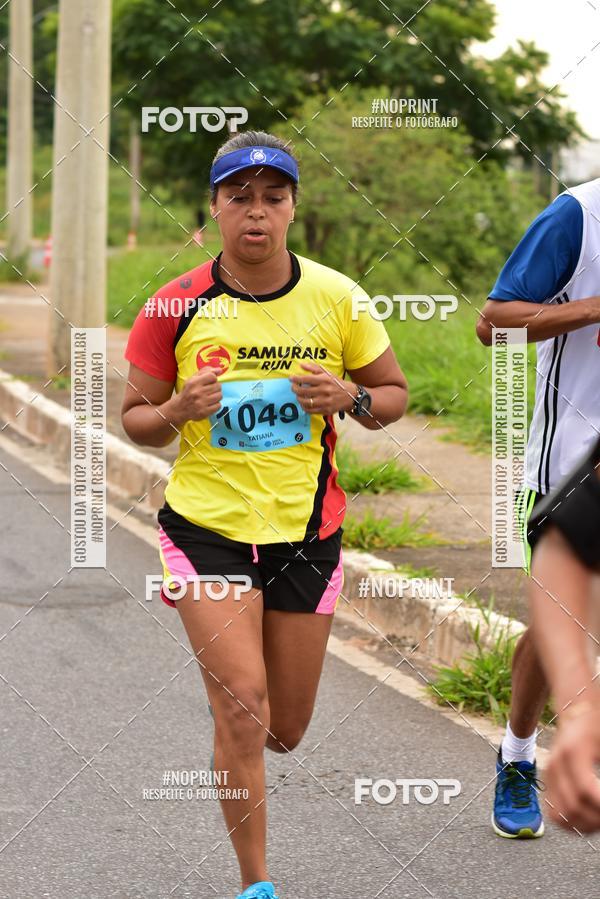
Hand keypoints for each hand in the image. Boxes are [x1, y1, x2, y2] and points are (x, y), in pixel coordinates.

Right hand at [172, 366, 223, 423]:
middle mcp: (197, 392)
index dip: (213, 378)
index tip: (209, 382)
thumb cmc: (188, 391)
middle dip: (215, 387)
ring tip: (209, 397)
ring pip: (220, 395)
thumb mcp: (193, 379)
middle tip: (208, 390)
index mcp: (194, 383)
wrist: (180, 408)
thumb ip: (206, 371)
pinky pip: (218, 405)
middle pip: (218, 386)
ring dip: (216, 396)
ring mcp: (201, 403)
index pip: (212, 376)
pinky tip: (209, 404)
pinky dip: (216, 404)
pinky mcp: (204, 412)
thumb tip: (220, 370)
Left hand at [289, 362, 356, 414]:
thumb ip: (314, 368)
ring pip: (305, 402)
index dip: (296, 379)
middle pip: (303, 391)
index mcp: (324, 380)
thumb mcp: (327, 373)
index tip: (291, 378)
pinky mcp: (326, 410)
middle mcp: (325, 390)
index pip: (306, 379)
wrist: (350, 395)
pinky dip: (304, 407)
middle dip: (295, 389)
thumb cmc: (336, 383)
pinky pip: (310, 410)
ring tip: (298, 395)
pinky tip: (304, 403)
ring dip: (298, 398)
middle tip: (293, 387)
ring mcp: (325, 401)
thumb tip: (301, 365)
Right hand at [545, 698, 599, 832]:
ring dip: (586, 825)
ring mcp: (550, 774)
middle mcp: (556, 764)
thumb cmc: (598, 727)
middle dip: (597, 818)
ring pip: (563, 815)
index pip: (586, 791)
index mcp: (572, 752)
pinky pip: (556, 813)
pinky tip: (590, 820)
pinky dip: (572, 824)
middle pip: (574, 806)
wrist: (579, 712)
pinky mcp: (548, 781)